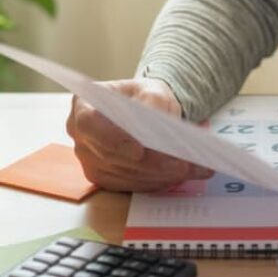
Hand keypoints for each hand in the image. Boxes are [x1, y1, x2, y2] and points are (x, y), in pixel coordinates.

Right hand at [66, 78, 213, 191]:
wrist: (148, 111)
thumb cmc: (146, 98)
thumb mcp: (153, 91)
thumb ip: (153, 102)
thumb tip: (156, 124)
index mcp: (85, 106)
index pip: (90, 124)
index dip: (113, 139)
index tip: (139, 151)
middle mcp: (82, 136)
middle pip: (113, 156)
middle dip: (151, 163)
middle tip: (183, 165)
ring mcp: (90, 160)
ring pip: (125, 174)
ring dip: (161, 175)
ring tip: (194, 169)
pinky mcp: (105, 178)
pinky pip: (131, 185)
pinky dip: (159, 182)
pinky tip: (184, 176)